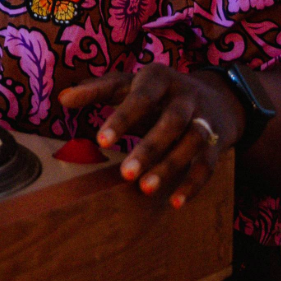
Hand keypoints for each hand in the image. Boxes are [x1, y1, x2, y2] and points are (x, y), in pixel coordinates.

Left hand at [59, 65, 244, 208]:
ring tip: (145, 189)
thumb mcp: (128, 84)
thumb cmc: (156, 91)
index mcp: (159, 77)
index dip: (122, 118)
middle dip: (149, 148)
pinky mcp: (217, 141)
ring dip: (170, 167)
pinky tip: (175, 202)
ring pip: (192, 143)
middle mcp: (185, 96)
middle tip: (125, 173)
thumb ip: (96, 90)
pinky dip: (193, 183)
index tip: (101, 141)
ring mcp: (204, 118)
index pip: (141, 97)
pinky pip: (208, 164)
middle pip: (171, 122)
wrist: (216, 96)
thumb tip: (62, 99)